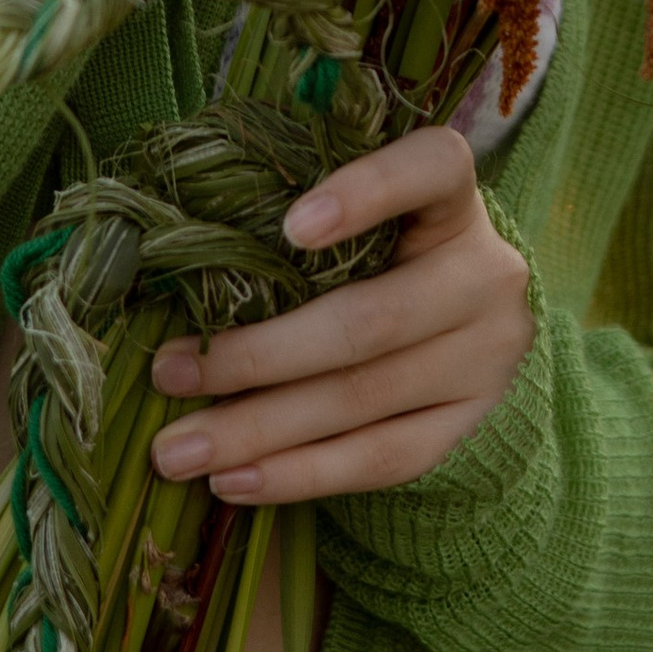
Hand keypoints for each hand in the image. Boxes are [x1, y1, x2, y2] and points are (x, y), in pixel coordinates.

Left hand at [147, 125, 532, 503]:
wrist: (465, 328)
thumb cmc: (378, 254)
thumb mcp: (360, 221)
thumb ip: (294, 226)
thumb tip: (175, 269)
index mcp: (452, 201)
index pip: (433, 169)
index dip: (369, 192)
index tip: (290, 227)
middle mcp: (484, 275)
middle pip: (370, 320)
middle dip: (257, 355)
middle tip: (168, 372)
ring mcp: (485, 357)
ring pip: (363, 399)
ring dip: (258, 429)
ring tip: (177, 450)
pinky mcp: (469, 425)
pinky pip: (380, 459)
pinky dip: (301, 474)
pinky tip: (237, 482)